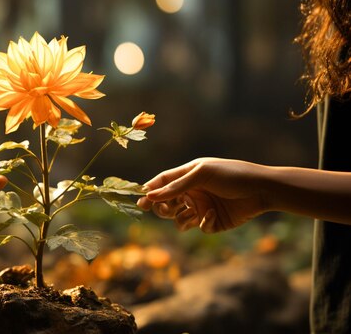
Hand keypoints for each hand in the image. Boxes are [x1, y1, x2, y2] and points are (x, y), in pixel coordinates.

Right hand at [137, 158, 267, 232]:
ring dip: (180, 218)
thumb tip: (150, 195)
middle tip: (165, 210)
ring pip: (178, 219)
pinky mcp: (212, 222)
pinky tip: (212, 215)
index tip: (140, 202)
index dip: (150, 191)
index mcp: (188, 176)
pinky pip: (198, 227)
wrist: (263, 190)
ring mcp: (201, 208)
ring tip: (190, 214)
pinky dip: (202, 223)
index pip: (162, 183)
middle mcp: (192, 192)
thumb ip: (176, 186)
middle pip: (166, 203)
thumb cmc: (233, 175)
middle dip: (162, 208)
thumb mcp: (202, 175)